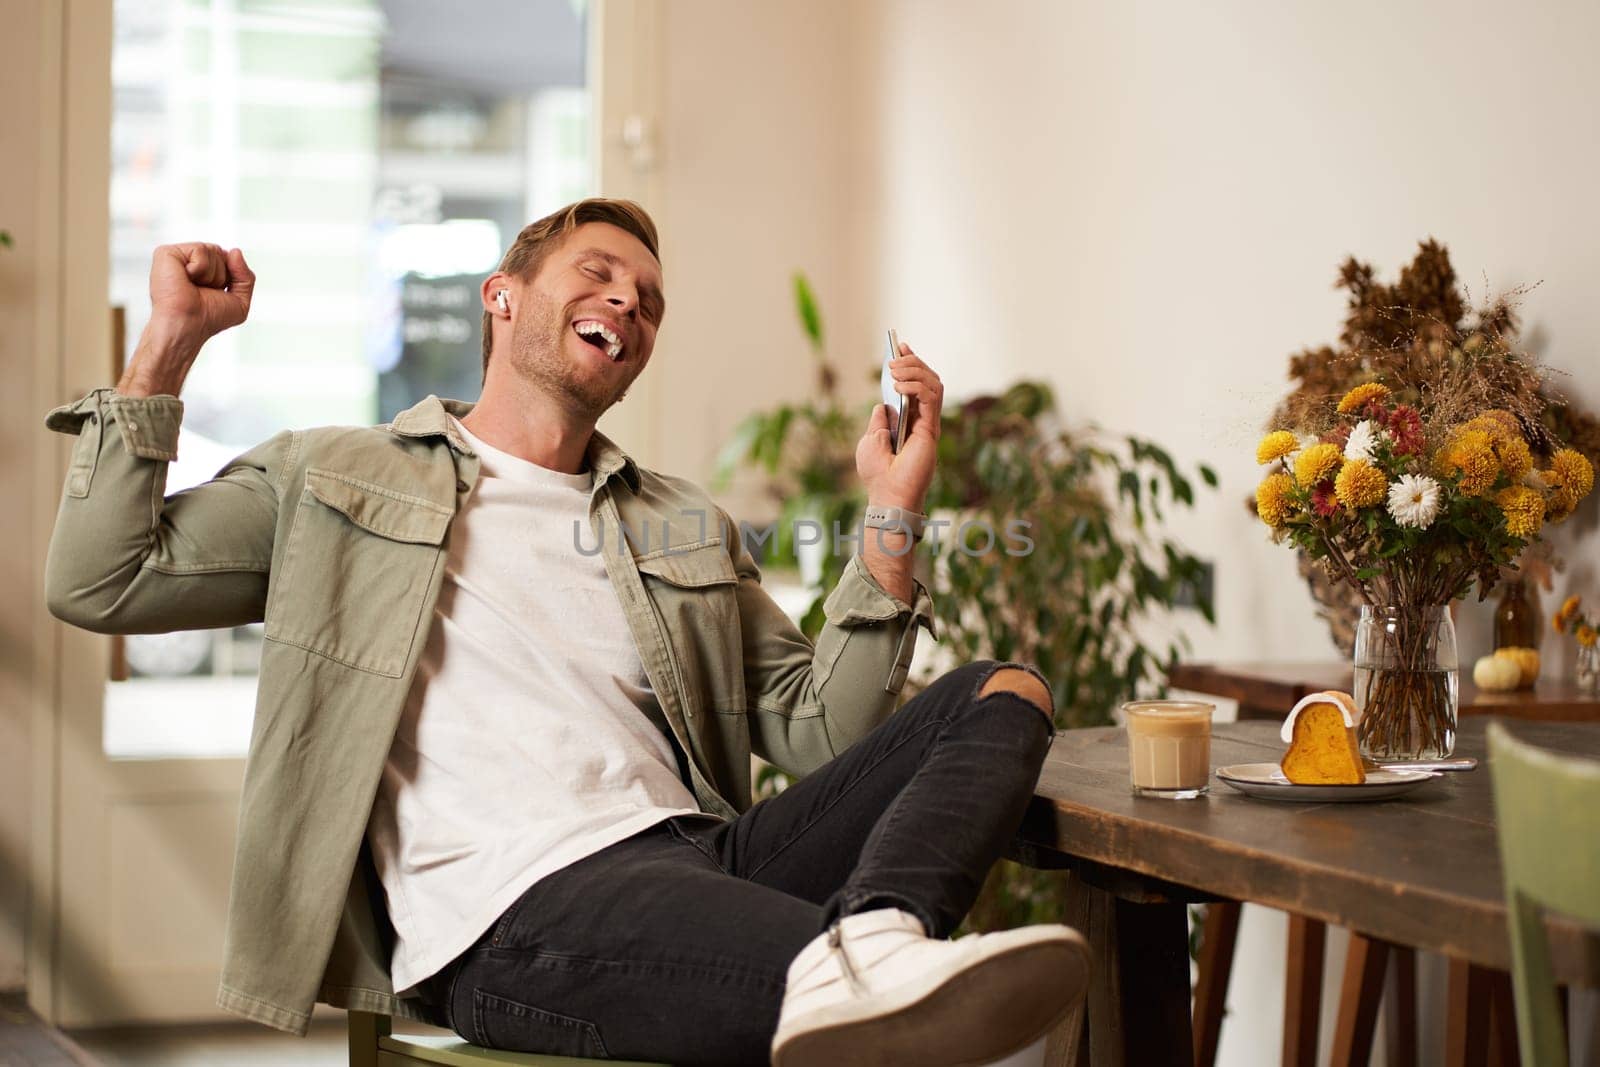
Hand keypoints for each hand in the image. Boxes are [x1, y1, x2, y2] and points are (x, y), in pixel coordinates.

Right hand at [148, 242, 255, 341]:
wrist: (188, 324)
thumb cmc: (209, 318)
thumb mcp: (239, 301)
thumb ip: (245, 276)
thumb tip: (235, 251)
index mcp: (204, 270)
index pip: (229, 258)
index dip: (230, 277)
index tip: (216, 293)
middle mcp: (190, 261)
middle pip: (222, 253)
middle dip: (221, 276)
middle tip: (203, 291)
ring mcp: (178, 256)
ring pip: (212, 250)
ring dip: (211, 275)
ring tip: (193, 287)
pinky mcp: (166, 253)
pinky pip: (199, 250)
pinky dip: (200, 268)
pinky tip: (186, 278)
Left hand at [856, 341, 942, 509]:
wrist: (887, 494)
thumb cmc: (877, 473)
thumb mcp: (871, 439)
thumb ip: (879, 419)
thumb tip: (883, 403)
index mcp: (907, 420)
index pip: (914, 385)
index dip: (909, 364)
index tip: (899, 347)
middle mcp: (921, 419)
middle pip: (927, 380)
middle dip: (912, 363)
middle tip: (894, 359)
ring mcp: (928, 423)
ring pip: (934, 384)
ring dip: (915, 371)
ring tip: (895, 371)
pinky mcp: (931, 428)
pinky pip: (932, 397)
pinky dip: (917, 386)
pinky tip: (900, 386)